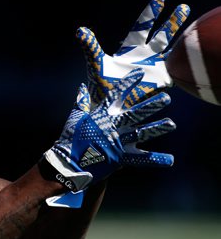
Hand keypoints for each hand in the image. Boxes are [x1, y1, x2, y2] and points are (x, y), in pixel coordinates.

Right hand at [44, 67, 173, 191]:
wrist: (67, 164)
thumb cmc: (69, 140)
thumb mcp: (75, 118)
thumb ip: (81, 102)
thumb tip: (83, 87)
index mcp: (101, 115)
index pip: (116, 95)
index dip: (128, 83)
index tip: (140, 74)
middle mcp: (112, 127)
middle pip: (135, 114)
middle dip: (151, 106)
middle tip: (166, 98)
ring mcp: (118, 143)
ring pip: (142, 133)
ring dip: (157, 128)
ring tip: (171, 124)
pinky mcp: (120, 159)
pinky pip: (141, 159)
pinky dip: (156, 159)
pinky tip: (170, 159)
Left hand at [76, 0, 188, 107]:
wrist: (109, 105)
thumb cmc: (101, 84)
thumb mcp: (96, 63)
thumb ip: (90, 47)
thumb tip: (80, 30)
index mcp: (129, 48)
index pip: (141, 27)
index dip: (150, 14)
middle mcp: (144, 55)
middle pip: (161, 34)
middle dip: (172, 21)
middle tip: (184, 6)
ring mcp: (154, 67)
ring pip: (171, 48)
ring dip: (181, 37)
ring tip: (194, 28)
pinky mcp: (160, 80)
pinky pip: (175, 67)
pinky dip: (183, 59)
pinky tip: (193, 52)